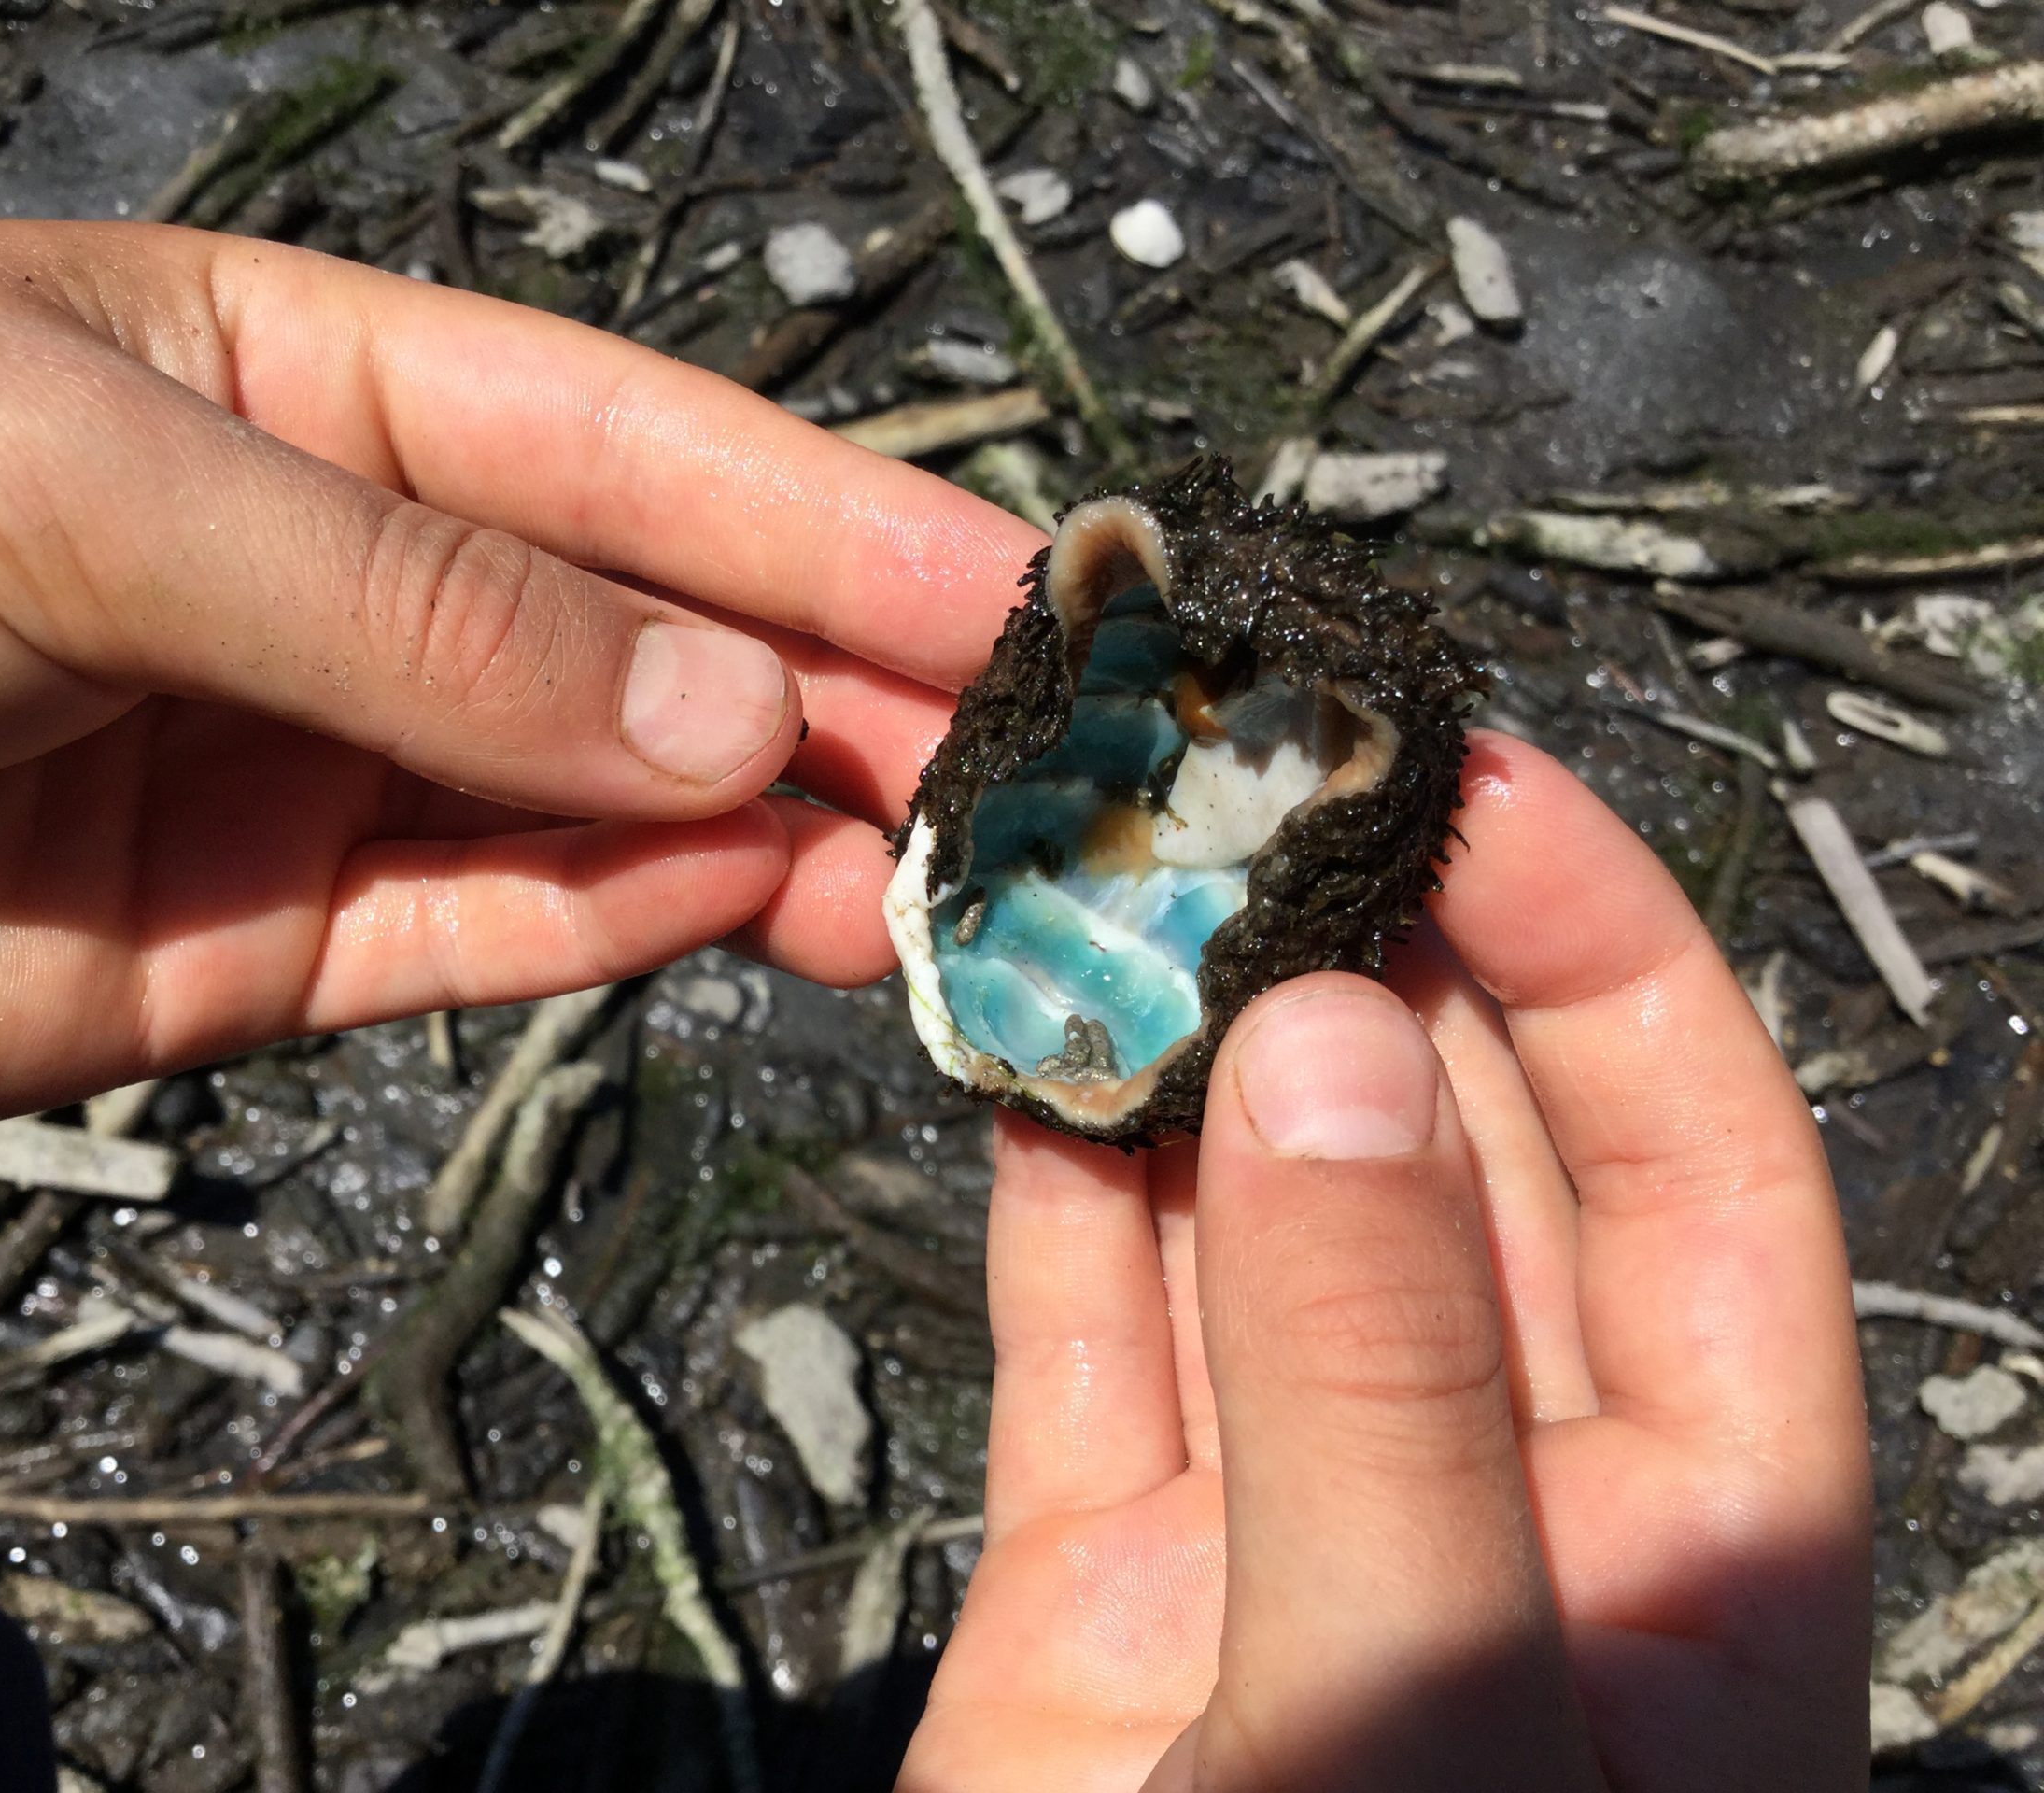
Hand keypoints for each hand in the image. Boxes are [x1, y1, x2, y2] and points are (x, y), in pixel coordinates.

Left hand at [0, 222, 1037, 1132]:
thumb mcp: (79, 476)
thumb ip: (414, 604)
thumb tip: (708, 712)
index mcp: (299, 376)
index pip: (632, 448)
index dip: (837, 521)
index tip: (1024, 594)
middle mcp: (336, 568)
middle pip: (652, 630)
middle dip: (845, 691)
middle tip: (1028, 771)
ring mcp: (307, 764)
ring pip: (603, 796)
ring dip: (775, 829)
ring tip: (934, 874)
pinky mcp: (259, 945)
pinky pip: (492, 926)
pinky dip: (631, 921)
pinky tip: (755, 910)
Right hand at [906, 732, 1870, 1791]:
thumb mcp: (1414, 1722)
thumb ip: (1386, 1390)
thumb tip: (1332, 1063)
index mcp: (1687, 1548)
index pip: (1692, 1166)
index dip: (1590, 950)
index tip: (1459, 783)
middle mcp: (1500, 1501)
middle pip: (1448, 1147)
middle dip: (1353, 947)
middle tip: (1237, 776)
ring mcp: (1292, 1522)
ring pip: (1249, 1205)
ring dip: (1180, 1034)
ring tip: (1104, 863)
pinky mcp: (1108, 1569)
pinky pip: (1087, 1312)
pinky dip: (1048, 1164)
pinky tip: (1016, 1033)